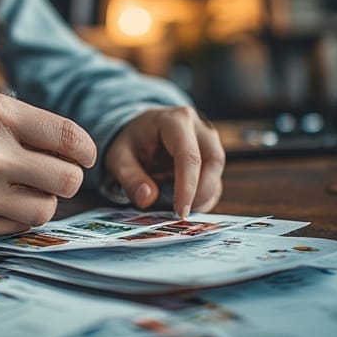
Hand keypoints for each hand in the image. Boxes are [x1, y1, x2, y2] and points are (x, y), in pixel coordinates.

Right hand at [0, 93, 96, 235]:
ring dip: (44, 199)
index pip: (68, 137)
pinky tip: (0, 200)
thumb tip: (84, 157)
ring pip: (48, 208)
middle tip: (55, 173)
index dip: (86, 150)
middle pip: (67, 179)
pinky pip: (22, 225)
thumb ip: (41, 128)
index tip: (84, 156)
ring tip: (23, 186)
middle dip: (68, 177)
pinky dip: (19, 214)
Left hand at [104, 106, 224, 217]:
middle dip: (201, 192)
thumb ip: (130, 178)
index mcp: (175, 121)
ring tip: (180, 210)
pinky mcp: (211, 155)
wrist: (140, 130)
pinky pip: (216, 178)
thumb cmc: (131, 141)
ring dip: (204, 195)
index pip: (189, 156)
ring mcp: (209, 140)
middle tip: (182, 215)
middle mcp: (198, 127)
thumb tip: (147, 199)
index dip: (187, 186)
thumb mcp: (119, 157)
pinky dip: (204, 196)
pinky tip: (185, 205)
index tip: (180, 212)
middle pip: (213, 161)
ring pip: (217, 171)